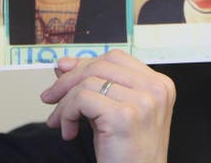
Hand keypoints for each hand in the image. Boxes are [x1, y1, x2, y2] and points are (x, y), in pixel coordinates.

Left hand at [41, 50, 175, 162]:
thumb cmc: (128, 154)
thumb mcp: (113, 112)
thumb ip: (95, 87)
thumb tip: (65, 65)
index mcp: (159, 85)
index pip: (116, 58)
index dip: (85, 63)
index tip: (63, 73)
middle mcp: (155, 89)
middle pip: (101, 65)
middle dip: (69, 79)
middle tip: (51, 97)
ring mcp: (143, 101)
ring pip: (88, 81)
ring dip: (65, 102)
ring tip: (61, 122)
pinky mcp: (124, 116)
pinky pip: (82, 99)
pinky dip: (67, 113)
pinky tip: (69, 131)